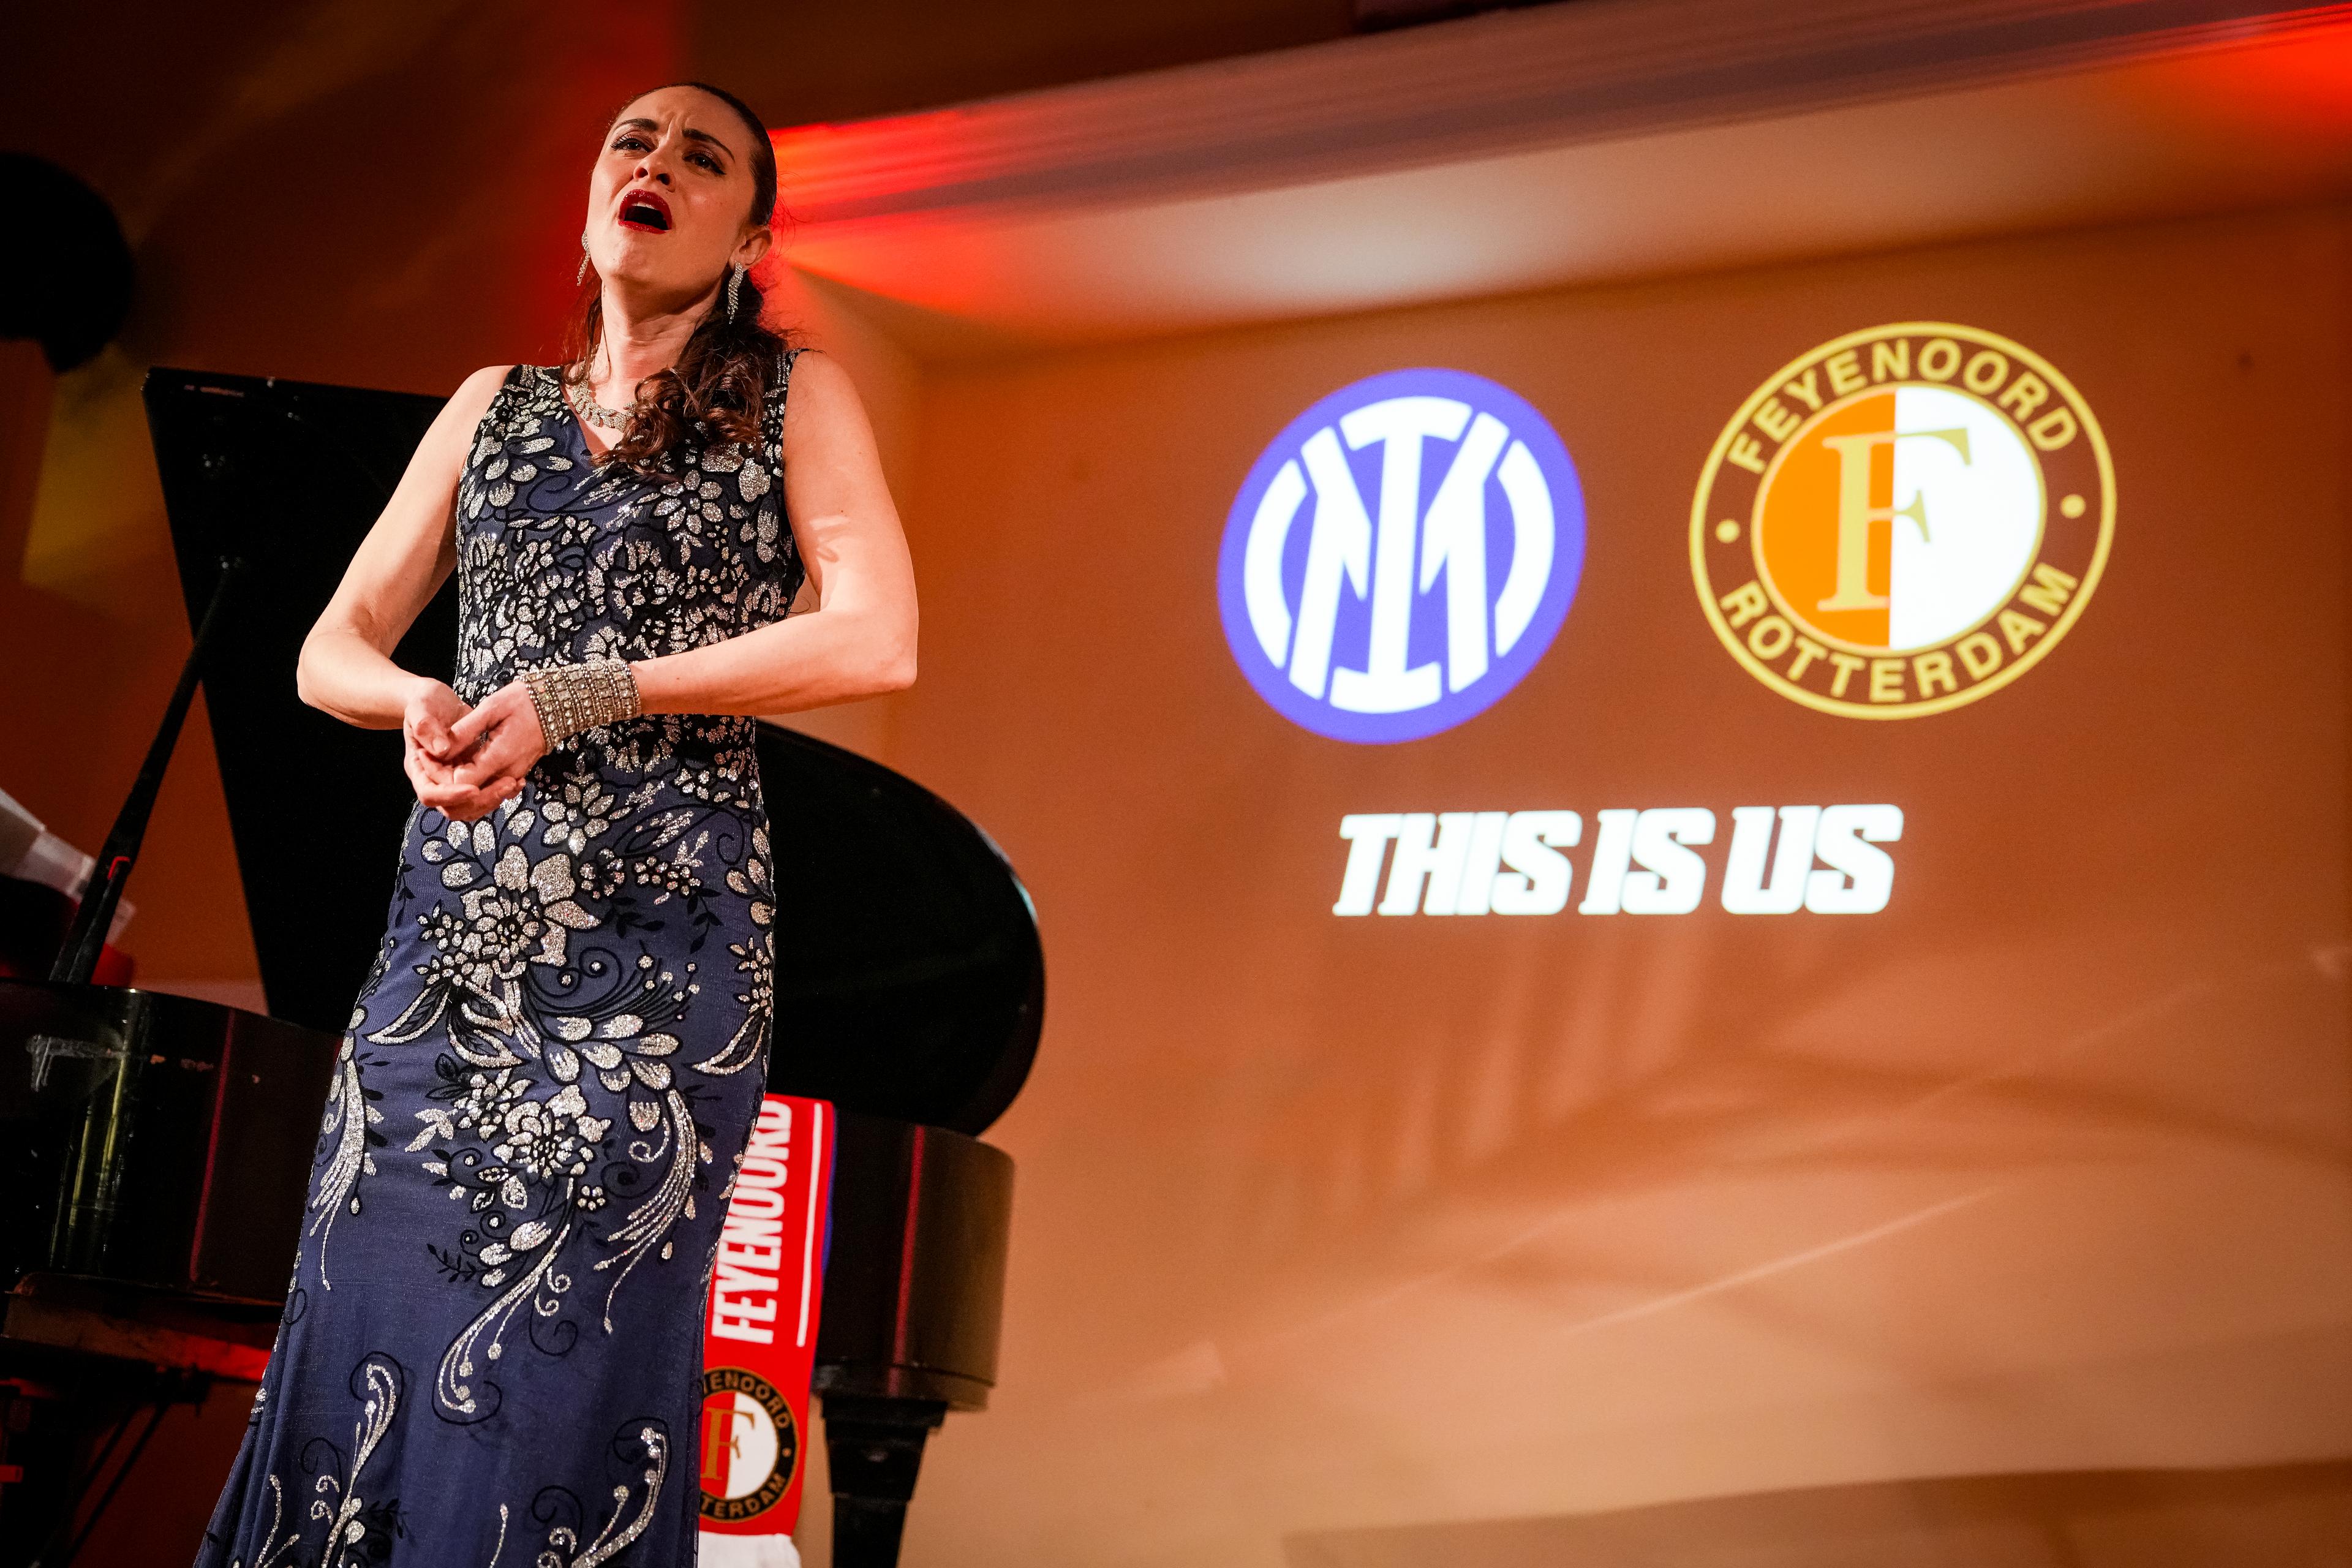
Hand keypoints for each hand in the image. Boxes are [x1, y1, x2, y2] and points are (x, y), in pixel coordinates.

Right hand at [401, 679, 510, 823]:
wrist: (437, 700)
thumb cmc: (425, 702)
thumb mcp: (421, 707)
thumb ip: (426, 727)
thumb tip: (441, 751)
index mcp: (418, 768)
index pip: (430, 794)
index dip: (450, 795)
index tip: (472, 788)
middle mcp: (435, 780)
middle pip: (454, 808)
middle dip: (480, 801)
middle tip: (506, 784)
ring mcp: (453, 780)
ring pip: (472, 806)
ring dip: (493, 799)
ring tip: (514, 782)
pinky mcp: (470, 775)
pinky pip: (484, 793)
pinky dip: (499, 791)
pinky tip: (517, 780)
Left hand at [441, 681, 548, 812]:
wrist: (558, 704)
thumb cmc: (525, 701)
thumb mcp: (492, 708)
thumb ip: (465, 731)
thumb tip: (440, 749)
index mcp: (499, 757)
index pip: (460, 783)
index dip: (438, 773)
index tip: (424, 753)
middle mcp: (507, 774)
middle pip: (467, 799)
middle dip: (443, 785)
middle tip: (428, 761)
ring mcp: (512, 777)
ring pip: (478, 801)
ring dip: (455, 790)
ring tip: (439, 765)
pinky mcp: (514, 775)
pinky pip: (488, 792)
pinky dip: (470, 788)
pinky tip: (457, 769)